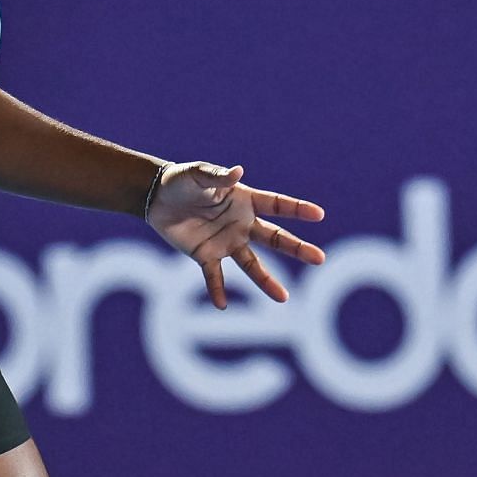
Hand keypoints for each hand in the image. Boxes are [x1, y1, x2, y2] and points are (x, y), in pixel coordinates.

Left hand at [145, 161, 325, 308]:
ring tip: (284, 298)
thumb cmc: (181, 181)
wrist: (157, 198)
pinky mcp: (206, 255)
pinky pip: (214, 276)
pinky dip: (217, 290)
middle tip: (319, 259)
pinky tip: (222, 305)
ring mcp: (227, 242)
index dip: (297, 209)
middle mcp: (242, 224)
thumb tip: (238, 172)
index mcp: (245, 200)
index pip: (277, 205)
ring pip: (252, 264)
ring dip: (266, 281)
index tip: (318, 214)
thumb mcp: (198, 174)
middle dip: (296, 248)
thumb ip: (217, 176)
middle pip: (275, 238)